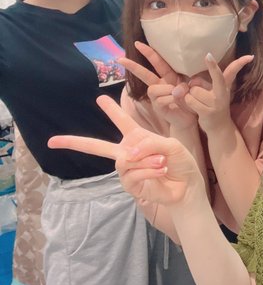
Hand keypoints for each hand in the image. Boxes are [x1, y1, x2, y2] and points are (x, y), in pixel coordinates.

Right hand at [48, 95, 203, 206]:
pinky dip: (150, 170)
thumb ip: (150, 144)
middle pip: (97, 147)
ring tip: (163, 162)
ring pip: (126, 159)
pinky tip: (161, 170)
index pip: (122, 122)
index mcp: (138, 138)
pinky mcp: (130, 185)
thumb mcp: (171, 146)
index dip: (112, 110)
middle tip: (53, 140)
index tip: (100, 98)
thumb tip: (127, 154)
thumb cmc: (181, 164)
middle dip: (74, 142)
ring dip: (147, 160)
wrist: (187, 186)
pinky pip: (133, 173)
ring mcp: (127, 170)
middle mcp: (128, 153)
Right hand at [119, 41, 195, 129]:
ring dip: (166, 89)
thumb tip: (178, 87)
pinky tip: (177, 100)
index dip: (148, 52)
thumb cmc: (191, 99)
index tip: (138, 43)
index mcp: (168, 77)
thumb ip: (187, 83)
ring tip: (180, 93)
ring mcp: (157, 97)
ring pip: (153, 89)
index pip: (157, 62)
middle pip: (144, 74)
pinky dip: (170, 98)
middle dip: (133, 66)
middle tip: (120, 59)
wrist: (191, 118)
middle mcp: (160, 85)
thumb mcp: (193, 87)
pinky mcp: (158, 107)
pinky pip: (159, 99)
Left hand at [184, 54, 253, 135]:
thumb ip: (202, 83)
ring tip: (197, 101)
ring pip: (195, 90)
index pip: (233, 72)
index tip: (250, 56)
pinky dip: (188, 101)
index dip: (240, 63)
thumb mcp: (213, 92)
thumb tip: (191, 82)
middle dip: (213, 66)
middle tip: (208, 56)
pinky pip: (191, 100)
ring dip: (191, 94)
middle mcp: (223, 93)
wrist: (219, 128)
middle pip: (217, 76)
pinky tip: (193, 107)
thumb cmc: (213, 106)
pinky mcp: (208, 112)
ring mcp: (216, 103)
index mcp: (225, 86)